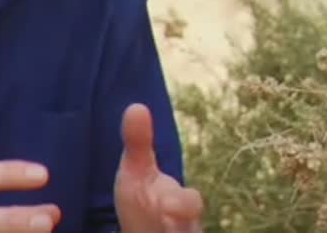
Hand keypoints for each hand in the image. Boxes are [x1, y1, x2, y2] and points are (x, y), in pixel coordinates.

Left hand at [114, 104, 203, 232]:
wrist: (146, 232)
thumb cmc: (143, 203)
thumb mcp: (135, 174)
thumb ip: (138, 144)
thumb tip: (136, 106)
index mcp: (178, 205)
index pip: (189, 204)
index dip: (180, 204)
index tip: (163, 202)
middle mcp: (184, 227)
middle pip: (191, 226)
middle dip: (180, 221)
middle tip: (164, 210)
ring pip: (185, 231)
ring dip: (171, 231)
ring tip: (161, 222)